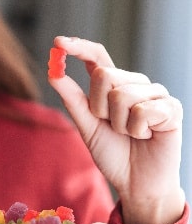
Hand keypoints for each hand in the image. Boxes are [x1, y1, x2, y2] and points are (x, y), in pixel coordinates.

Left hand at [48, 36, 184, 223]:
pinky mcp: (171, 108)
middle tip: (112, 127)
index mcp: (113, 87)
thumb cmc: (113, 154)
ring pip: (122, 94)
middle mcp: (134, 84)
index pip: (97, 57)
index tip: (58, 42)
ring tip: (130, 134)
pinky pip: (143, 110)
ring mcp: (154, 94)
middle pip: (104, 76)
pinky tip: (146, 137)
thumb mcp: (87, 126)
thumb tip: (53, 73)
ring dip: (119, 124)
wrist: (135, 182)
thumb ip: (73, 100)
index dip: (78, 48)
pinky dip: (137, 131)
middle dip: (99, 109)